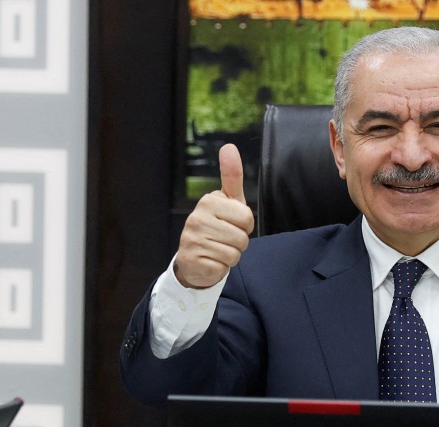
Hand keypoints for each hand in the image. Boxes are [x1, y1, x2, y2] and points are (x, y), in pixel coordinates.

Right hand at [174, 144, 254, 288]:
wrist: (194, 258)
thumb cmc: (216, 226)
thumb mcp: (228, 202)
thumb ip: (232, 176)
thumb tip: (229, 147)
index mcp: (208, 201)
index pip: (247, 218)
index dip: (245, 226)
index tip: (232, 224)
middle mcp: (196, 218)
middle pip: (242, 238)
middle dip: (238, 243)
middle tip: (224, 240)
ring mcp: (191, 240)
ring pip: (233, 254)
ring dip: (230, 256)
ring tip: (217, 250)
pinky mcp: (191, 261)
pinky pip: (222, 268)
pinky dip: (220, 269)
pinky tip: (210, 261)